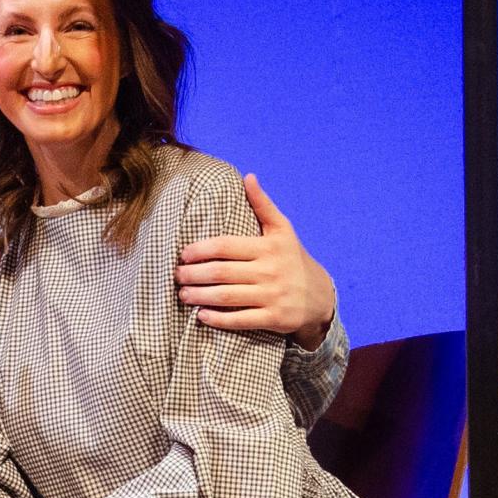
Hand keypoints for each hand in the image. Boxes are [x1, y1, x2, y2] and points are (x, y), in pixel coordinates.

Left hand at [174, 174, 335, 348]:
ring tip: (182, 294)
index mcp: (268, 247)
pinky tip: (201, 315)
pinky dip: (218, 319)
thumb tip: (248, 177)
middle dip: (193, 275)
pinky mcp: (274, 319)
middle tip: (176, 276)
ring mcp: (272, 296)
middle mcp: (270, 270)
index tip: (183, 255)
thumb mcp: (282, 230)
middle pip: (221, 272)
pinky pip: (240, 320)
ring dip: (199, 296)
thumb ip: (263, 205)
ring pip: (226, 296)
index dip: (199, 250)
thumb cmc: (293, 259)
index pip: (225, 246)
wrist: (320, 297)